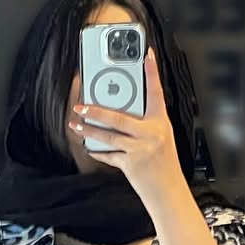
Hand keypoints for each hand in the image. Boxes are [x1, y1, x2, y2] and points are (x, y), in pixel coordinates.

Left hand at [68, 49, 182, 207]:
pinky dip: (98, 151)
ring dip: (90, 131)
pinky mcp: (131, 165)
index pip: (156, 92)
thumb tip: (123, 107)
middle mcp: (151, 134)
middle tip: (80, 105)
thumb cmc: (165, 162)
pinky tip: (88, 146)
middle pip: (119, 118)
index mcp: (160, 122)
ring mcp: (140, 150)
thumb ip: (146, 121)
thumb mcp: (162, 135)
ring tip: (76, 124)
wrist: (168, 190)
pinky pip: (110, 156)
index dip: (152, 72)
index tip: (147, 54)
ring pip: (109, 137)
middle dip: (97, 111)